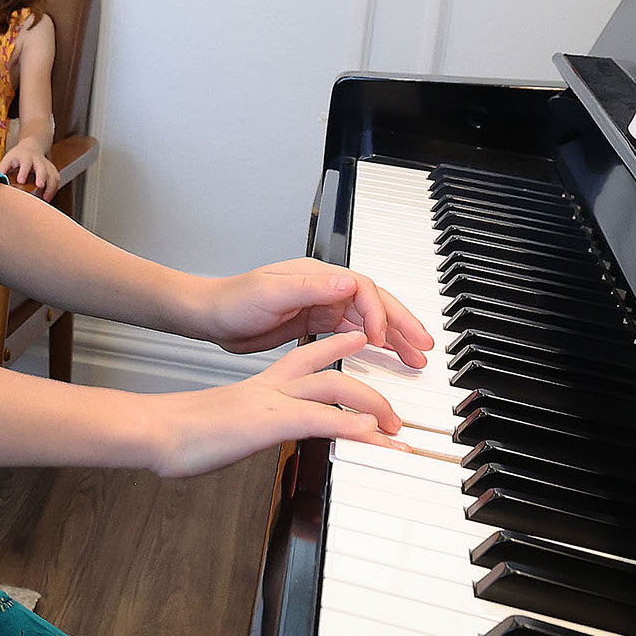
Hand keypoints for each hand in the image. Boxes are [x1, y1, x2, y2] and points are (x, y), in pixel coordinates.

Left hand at [0, 141, 57, 196]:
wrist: (32, 147)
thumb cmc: (17, 156)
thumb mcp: (8, 159)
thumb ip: (2, 170)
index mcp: (26, 157)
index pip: (26, 163)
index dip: (24, 171)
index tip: (20, 181)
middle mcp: (38, 161)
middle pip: (42, 168)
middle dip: (41, 176)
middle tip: (40, 185)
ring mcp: (47, 166)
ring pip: (52, 176)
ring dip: (50, 188)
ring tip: (44, 199)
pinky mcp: (53, 172)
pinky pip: (56, 181)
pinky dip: (53, 190)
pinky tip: (47, 198)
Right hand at [138, 332, 406, 477]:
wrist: (157, 431)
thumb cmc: (179, 433)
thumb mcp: (225, 424)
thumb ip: (246, 424)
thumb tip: (249, 435)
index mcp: (259, 386)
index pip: (305, 357)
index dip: (335, 346)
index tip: (358, 340)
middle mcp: (270, 387)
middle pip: (329, 369)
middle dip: (367, 387)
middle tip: (393, 412)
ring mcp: (272, 401)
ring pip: (334, 386)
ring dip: (371, 406)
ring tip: (393, 430)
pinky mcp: (271, 421)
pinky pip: (322, 417)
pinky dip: (352, 425)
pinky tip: (372, 437)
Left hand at [190, 257, 431, 369]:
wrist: (210, 317)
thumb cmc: (232, 301)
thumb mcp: (269, 291)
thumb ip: (309, 288)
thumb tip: (345, 281)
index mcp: (317, 276)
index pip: (362, 290)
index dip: (377, 313)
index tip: (382, 339)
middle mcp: (324, 289)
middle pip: (374, 304)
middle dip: (401, 324)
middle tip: (424, 347)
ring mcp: (321, 307)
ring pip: (367, 322)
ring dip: (393, 338)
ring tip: (415, 358)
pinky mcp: (314, 326)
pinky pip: (353, 335)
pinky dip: (373, 347)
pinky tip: (386, 358)